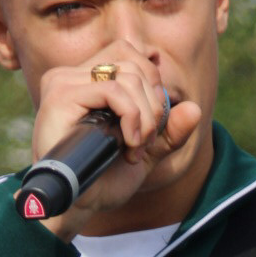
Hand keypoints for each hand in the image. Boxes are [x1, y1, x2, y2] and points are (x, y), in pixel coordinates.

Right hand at [32, 43, 201, 241]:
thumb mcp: (145, 152)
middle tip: (146, 140)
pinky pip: (112, 91)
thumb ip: (169, 132)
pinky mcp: (61, 96)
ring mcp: (64, 83)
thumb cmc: (103, 179)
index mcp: (86, 79)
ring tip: (136, 147)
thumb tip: (194, 109)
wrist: (76, 205)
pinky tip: (128, 142)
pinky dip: (131, 116)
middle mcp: (72, 75)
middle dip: (153, 103)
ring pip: (127, 76)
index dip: (151, 79)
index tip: (152, 120)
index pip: (129, 52)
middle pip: (133, 62)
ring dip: (144, 115)